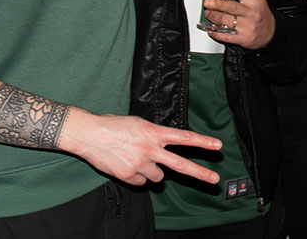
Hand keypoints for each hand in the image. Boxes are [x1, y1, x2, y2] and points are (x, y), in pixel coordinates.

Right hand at [59, 108, 221, 186]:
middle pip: (180, 165)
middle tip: (215, 180)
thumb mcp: (139, 123)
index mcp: (154, 132)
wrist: (89, 134)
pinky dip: (137, 177)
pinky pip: (140, 182)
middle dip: (200, 173)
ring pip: (158, 176)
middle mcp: (150, 149)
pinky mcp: (128, 176)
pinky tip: (127, 166)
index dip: (202, 142)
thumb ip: (154, 135)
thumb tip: (164, 145)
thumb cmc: (113, 125)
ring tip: (137, 159)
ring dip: (152, 171)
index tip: (218, 146)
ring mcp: (140, 164)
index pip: (184, 137)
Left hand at [204, 0, 276, 49]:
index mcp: (254, 0)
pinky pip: (226, 35)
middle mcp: (251, 13)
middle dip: (217, 5)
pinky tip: (211, 29)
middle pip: (231, 7)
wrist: (270, 32)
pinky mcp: (243, 38)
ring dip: (213, 17)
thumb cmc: (260, 13)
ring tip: (208, 13)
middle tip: (207, 3)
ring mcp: (247, 26)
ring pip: (225, 21)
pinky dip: (215, 32)